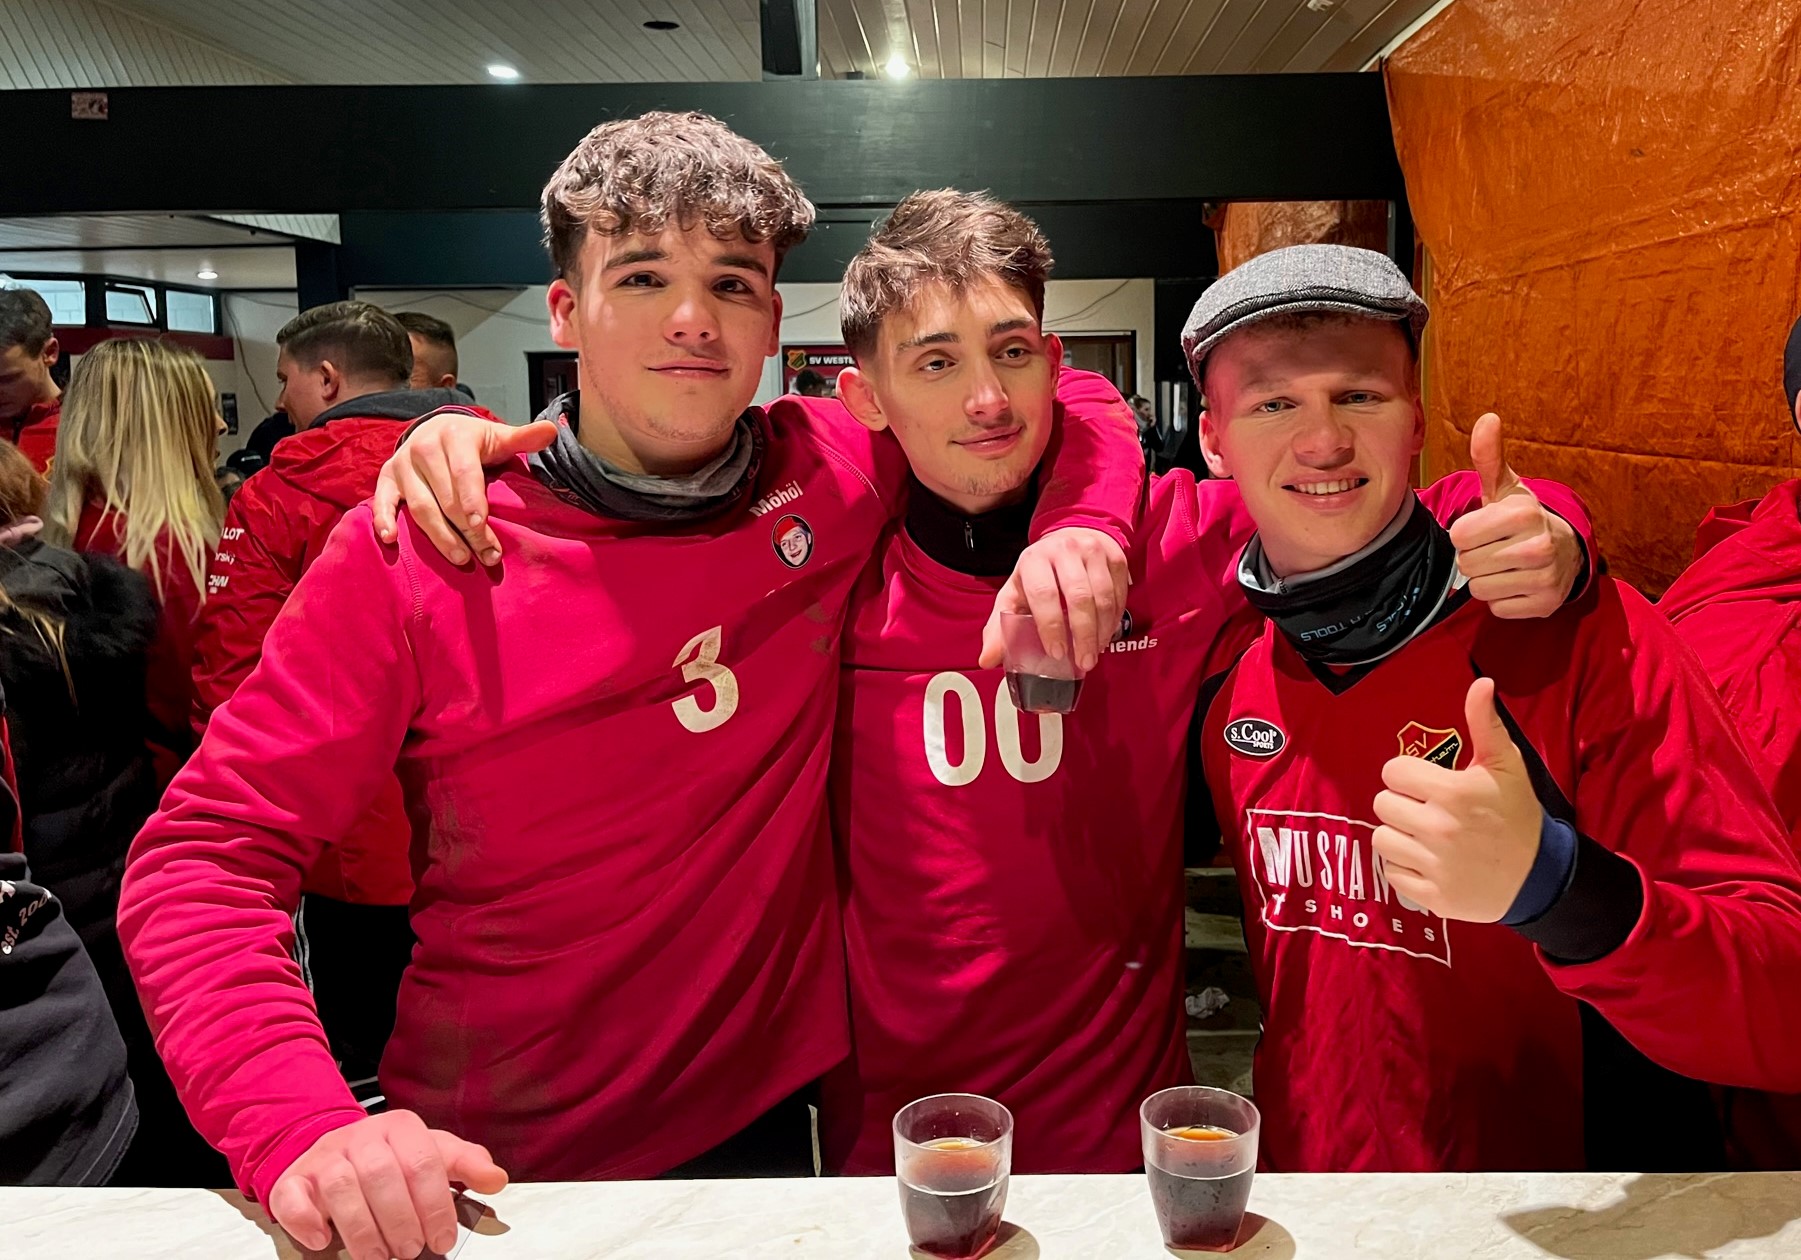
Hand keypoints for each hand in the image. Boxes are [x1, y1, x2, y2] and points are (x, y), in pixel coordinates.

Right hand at [267, 1110, 506, 1259]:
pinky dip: (307, 1221)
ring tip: (378, 1256)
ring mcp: (324, 1157)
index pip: (423, 1163)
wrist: (334, 1151)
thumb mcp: (432, 1154)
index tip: (442, 1240)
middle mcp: (360, 1137)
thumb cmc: (391, 1159)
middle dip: (400, 1220)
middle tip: (410, 1251)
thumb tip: (497, 1179)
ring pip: (341, 1187)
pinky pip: (293, 1197)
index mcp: (400, 1128)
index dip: (436, 1206)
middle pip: (381, 1174)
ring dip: (362, 1229)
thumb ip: (465, 1164)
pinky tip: (323, 1240)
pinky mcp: (293, 1180)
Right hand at [371, 414, 555, 565]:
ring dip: (439, 536)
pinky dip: (383, 519)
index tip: (482, 525)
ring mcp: (402, 464)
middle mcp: (424, 447)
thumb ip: (522, 438)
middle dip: (467, 529)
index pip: (465, 473)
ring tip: (462, 558)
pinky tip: (392, 539)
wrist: (435, 428)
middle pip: (445, 497)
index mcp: (455, 436)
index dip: (473, 500)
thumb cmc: (472, 441)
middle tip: (487, 554)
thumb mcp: (496, 437)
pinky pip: (382, 501)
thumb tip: (551, 430)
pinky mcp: (386, 478)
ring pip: (419, 506)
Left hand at [978, 528, 1128, 671]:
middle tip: (1083, 662)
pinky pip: (1120, 593)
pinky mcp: (1115, 557)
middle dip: (1083, 635)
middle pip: (1080, 597)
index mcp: (1034, 560)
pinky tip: (1105, 635)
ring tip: (1094, 652)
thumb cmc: (1039, 573)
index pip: (1044, 593)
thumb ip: (1000, 626)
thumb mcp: (1014, 593)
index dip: (1051, 626)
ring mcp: (1093, 551)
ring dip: (1102, 631)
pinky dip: (1115, 619)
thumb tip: (987, 660)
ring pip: (1104, 597)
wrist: (1069, 539)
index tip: (1056, 652)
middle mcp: (1065, 551)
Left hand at [1370, 678, 1542, 922]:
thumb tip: (1481, 683)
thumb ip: (1486, 724)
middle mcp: (1440, 828)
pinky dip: (1405, 868)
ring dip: (1399, 836)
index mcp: (1454, 792)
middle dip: (1402, 804)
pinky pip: (1391, 873)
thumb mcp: (1507, 765)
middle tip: (1427, 810)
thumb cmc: (1518, 814)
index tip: (1426, 783)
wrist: (1540, 876)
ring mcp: (1435, 865)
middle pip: (1382, 804)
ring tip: (1425, 836)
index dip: (1407, 775)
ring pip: (1381, 839)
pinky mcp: (1432, 897)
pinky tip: (1429, 862)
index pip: (1392, 772)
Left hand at [1447, 413, 1581, 617]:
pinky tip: (1516, 583)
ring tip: (1504, 565)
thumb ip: (1489, 456)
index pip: (1458, 536)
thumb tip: (1487, 419)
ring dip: (1486, 579)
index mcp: (1522, 513)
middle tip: (1494, 548)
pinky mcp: (1544, 604)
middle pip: (1466, 564)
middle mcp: (1538, 546)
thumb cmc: (1522, 518)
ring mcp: (1544, 577)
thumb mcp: (1504, 487)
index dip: (1464, 534)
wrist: (1565, 550)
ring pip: (1479, 588)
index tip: (1483, 529)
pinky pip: (1497, 608)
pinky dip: (1501, 599)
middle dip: (1474, 557)